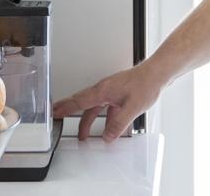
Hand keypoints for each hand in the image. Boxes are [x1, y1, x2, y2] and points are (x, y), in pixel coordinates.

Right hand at [52, 60, 169, 141]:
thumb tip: (108, 136)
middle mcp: (104, 89)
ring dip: (87, 120)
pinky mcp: (117, 93)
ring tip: (83, 133)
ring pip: (93, 107)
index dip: (64, 108)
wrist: (156, 74)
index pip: (78, 101)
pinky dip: (101, 117)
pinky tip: (107, 127)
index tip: (53, 112)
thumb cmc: (145, 84)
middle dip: (68, 111)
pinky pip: (104, 107)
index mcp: (103, 91)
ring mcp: (110, 90)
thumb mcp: (132, 108)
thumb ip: (118, 124)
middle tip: (57, 118)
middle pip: (82, 103)